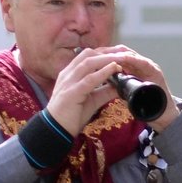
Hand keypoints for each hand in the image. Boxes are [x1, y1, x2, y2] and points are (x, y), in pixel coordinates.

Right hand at [48, 45, 172, 133]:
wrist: (56, 130)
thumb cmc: (72, 115)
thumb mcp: (92, 100)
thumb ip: (105, 91)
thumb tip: (121, 86)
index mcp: (70, 74)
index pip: (87, 56)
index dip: (104, 53)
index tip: (120, 53)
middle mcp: (68, 74)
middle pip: (89, 55)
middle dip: (107, 52)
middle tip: (125, 52)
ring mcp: (69, 82)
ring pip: (89, 63)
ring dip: (107, 59)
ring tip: (123, 58)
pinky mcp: (72, 93)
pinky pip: (89, 79)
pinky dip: (103, 72)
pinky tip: (114, 69)